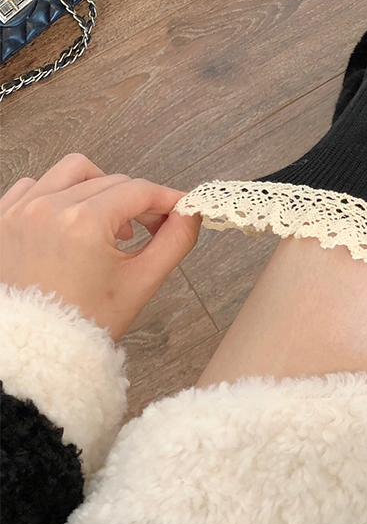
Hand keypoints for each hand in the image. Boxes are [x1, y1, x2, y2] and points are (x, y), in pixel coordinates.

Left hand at [0, 153, 202, 340]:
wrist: (36, 352)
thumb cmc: (82, 325)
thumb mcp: (141, 282)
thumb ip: (175, 241)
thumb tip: (191, 212)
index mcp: (84, 222)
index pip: (140, 190)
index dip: (167, 198)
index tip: (179, 208)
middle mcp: (49, 208)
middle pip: (112, 180)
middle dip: (138, 200)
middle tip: (151, 226)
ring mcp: (21, 211)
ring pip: (73, 171)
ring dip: (98, 186)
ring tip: (108, 220)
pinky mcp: (3, 219)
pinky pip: (34, 184)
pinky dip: (58, 193)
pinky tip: (71, 218)